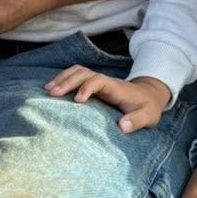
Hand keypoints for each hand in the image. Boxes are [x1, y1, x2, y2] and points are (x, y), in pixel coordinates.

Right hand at [44, 64, 171, 133]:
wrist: (149, 95)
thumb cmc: (147, 107)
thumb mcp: (148, 116)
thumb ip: (137, 121)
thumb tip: (122, 126)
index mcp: (116, 87)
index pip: (98, 80)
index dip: (87, 88)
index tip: (77, 101)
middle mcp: (105, 81)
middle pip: (83, 73)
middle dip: (67, 81)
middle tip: (52, 93)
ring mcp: (98, 81)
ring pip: (77, 72)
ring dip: (62, 78)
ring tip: (47, 90)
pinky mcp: (94, 84)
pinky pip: (76, 76)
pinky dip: (64, 79)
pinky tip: (52, 88)